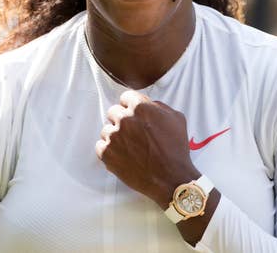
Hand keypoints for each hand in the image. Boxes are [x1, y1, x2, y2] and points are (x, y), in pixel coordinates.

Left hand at [95, 90, 199, 207]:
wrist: (171, 178)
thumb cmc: (176, 149)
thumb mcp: (176, 118)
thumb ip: (159, 106)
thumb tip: (149, 104)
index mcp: (141, 107)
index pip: (125, 97)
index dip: (131, 106)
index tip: (133, 114)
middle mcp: (124, 119)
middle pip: (113, 112)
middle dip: (121, 120)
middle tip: (132, 132)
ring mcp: (114, 136)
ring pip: (106, 130)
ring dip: (115, 136)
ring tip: (129, 147)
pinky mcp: (107, 154)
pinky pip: (100, 146)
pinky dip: (109, 150)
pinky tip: (121, 155)